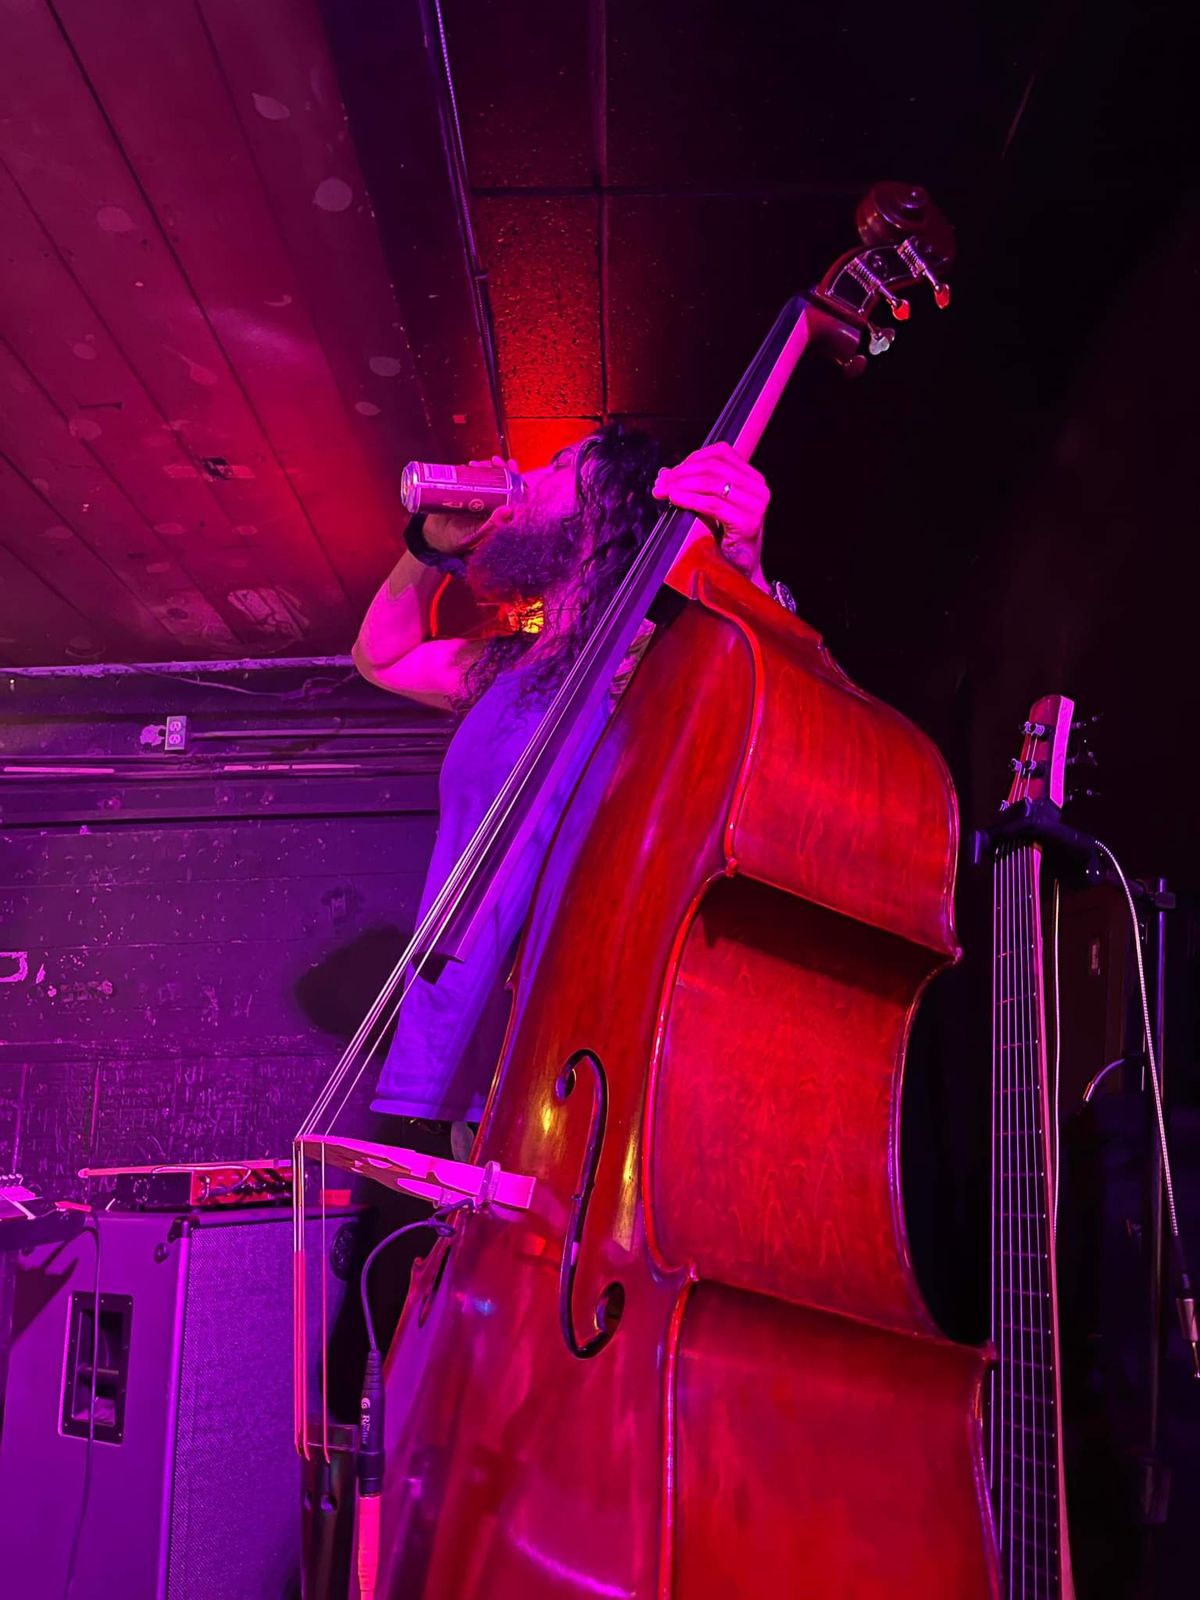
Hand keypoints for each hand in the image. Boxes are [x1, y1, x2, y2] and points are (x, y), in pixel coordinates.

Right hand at [423, 455, 519, 554]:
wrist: (434, 536)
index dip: (517, 481)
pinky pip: (472, 478)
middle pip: (504, 483)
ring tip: (475, 464)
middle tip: (494, 461)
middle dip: (501, 469)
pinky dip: (471, 469)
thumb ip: (490, 527)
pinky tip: (468, 465)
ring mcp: (479, 498)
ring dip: (485, 467)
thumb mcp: (474, 537)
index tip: (511, 466)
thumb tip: (509, 510)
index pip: (515, 497)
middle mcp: (492, 505)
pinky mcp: (465, 492)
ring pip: (488, 478)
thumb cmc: (457, 541)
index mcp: (500, 516)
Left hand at [652, 443, 768, 583]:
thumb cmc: (725, 536)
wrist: (741, 568)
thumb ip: (694, 486)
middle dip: (682, 473)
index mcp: (752, 477)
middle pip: (714, 467)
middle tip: (660, 483)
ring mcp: (755, 504)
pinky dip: (690, 500)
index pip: (721, 452)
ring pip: (712, 484)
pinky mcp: (748, 522)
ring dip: (682, 485)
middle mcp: (758, 487)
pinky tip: (675, 500)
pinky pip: (712, 505)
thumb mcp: (712, 504)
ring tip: (663, 492)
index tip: (671, 472)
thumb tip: (663, 473)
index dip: (692, 458)